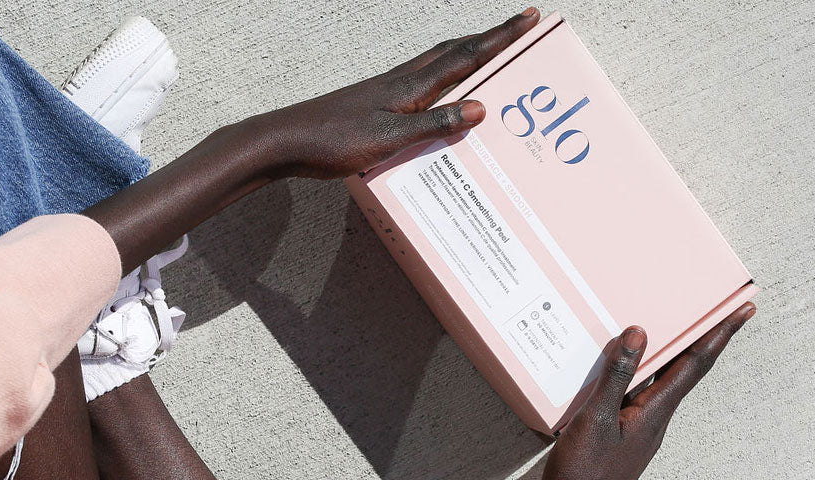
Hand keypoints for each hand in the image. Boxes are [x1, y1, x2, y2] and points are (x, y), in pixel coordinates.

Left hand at [85, 8, 539, 272]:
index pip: (465, 56)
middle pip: (453, 51)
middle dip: (488, 39)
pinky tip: (439, 94)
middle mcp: (401, 81)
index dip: (499, 38)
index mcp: (410, 86)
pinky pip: (420, 83)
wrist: (285, 142)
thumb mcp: (390, 139)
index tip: (529, 18)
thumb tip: (481, 107)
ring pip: (435, 64)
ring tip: (486, 50)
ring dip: (465, 53)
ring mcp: (385, 90)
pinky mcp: (373, 104)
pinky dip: (441, 78)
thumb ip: (435, 124)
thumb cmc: (334, 141)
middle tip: (519, 27)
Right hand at [542, 303, 756, 479]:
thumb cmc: (585, 473)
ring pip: (664, 379)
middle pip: (688, 369)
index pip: (695, 364)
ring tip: (684, 327)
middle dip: (708, 339)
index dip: (720, 335)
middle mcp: (654, 417)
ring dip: (676, 352)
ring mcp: (640, 424)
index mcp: (654, 412)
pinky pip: (640, 390)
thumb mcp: (595, 419)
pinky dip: (642, 369)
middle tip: (726, 312)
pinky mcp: (623, 428)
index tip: (741, 311)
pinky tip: (628, 363)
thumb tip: (638, 335)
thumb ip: (617, 376)